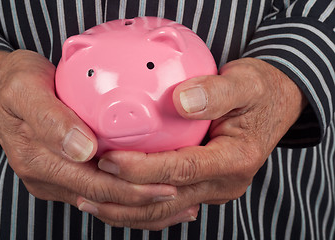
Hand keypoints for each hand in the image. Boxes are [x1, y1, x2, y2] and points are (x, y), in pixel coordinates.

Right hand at [0, 50, 176, 207]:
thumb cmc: (14, 82)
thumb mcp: (25, 89)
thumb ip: (50, 119)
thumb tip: (83, 150)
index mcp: (39, 159)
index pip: (94, 184)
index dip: (131, 189)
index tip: (167, 185)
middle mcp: (46, 176)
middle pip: (102, 197)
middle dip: (142, 200)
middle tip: (180, 195)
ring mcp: (52, 179)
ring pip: (100, 201)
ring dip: (136, 205)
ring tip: (174, 202)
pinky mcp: (60, 175)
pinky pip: (94, 191)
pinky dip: (122, 196)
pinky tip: (146, 191)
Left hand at [80, 58, 306, 229]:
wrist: (274, 103)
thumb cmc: (259, 91)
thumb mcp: (245, 83)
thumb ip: (216, 92)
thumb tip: (182, 102)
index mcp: (235, 160)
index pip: (181, 170)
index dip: (142, 168)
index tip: (109, 159)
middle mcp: (224, 183)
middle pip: (167, 199)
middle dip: (125, 196)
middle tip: (88, 184)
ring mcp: (214, 189)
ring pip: (165, 210)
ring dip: (127, 210)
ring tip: (92, 202)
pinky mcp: (204, 186)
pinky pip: (169, 204)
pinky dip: (141, 207)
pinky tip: (117, 202)